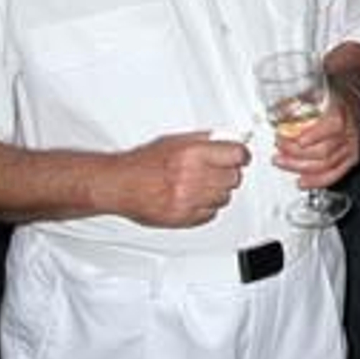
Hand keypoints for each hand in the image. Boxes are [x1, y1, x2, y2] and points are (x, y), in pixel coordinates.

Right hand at [115, 131, 247, 226]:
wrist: (118, 184)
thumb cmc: (141, 163)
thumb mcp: (173, 141)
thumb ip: (203, 140)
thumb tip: (226, 140)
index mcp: (192, 154)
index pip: (237, 155)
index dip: (240, 156)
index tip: (240, 157)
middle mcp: (192, 177)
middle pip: (234, 178)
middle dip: (227, 174)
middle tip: (216, 172)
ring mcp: (188, 199)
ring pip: (224, 197)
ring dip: (217, 192)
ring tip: (202, 186)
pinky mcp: (183, 218)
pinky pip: (211, 214)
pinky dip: (206, 208)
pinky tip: (194, 199)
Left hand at [271, 91, 359, 188]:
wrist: (352, 103)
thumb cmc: (333, 99)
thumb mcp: (317, 91)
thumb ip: (300, 99)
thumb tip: (279, 106)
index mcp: (341, 113)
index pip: (332, 126)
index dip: (313, 135)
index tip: (293, 137)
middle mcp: (349, 132)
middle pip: (324, 150)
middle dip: (296, 153)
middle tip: (279, 148)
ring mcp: (350, 147)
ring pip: (326, 165)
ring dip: (300, 166)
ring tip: (282, 162)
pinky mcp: (351, 158)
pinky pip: (335, 174)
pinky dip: (317, 180)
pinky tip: (303, 181)